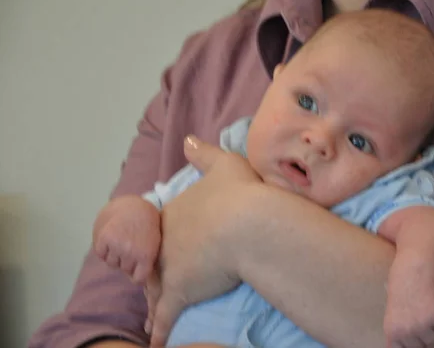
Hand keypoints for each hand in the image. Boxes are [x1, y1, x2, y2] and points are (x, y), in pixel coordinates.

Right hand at [93, 195, 161, 282]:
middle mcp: (130, 253)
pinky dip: (104, 250)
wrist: (134, 204)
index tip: (137, 269)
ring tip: (120, 242)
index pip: (138, 279)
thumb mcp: (155, 243)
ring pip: (111, 263)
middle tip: (130, 248)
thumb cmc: (148, 224)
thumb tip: (134, 278)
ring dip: (115, 256)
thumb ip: (147, 261)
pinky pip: (101, 254)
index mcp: (146, 255)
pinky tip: (111, 240)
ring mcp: (116, 246)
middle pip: (124, 270)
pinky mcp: (103, 239)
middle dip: (127, 262)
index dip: (137, 274)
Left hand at [146, 135, 262, 346]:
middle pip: (155, 259)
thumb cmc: (240, 193)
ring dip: (153, 300)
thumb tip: (188, 139)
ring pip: (155, 287)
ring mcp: (169, 267)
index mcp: (175, 212)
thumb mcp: (225, 164)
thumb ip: (204, 153)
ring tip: (150, 314)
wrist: (248, 223)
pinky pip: (165, 315)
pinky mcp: (179, 292)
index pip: (163, 231)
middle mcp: (165, 240)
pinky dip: (160, 330)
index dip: (166, 241)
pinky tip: (155, 343)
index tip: (171, 248)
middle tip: (155, 283)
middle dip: (154, 272)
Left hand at [384, 254, 433, 347]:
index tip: (414, 335)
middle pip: (423, 347)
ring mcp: (422, 325)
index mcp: (393, 332)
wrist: (412, 274)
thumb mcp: (393, 318)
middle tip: (420, 320)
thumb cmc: (402, 296)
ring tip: (426, 312)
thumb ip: (397, 336)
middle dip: (424, 337)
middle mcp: (406, 331)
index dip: (412, 344)